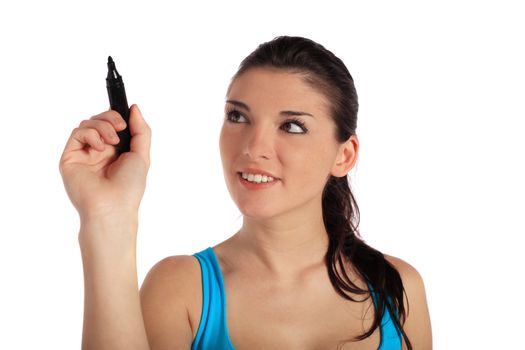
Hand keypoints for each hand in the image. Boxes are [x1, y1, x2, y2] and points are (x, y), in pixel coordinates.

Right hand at [59, 104, 150, 221]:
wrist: (113, 207)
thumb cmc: (129, 187)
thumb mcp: (142, 155)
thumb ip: (141, 130)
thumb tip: (134, 108)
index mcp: (115, 151)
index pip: (112, 124)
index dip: (117, 116)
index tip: (126, 117)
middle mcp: (98, 152)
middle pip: (99, 120)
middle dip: (111, 118)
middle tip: (120, 127)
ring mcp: (83, 155)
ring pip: (87, 124)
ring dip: (102, 126)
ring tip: (112, 142)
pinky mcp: (70, 158)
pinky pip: (77, 133)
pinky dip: (91, 134)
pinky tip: (100, 148)